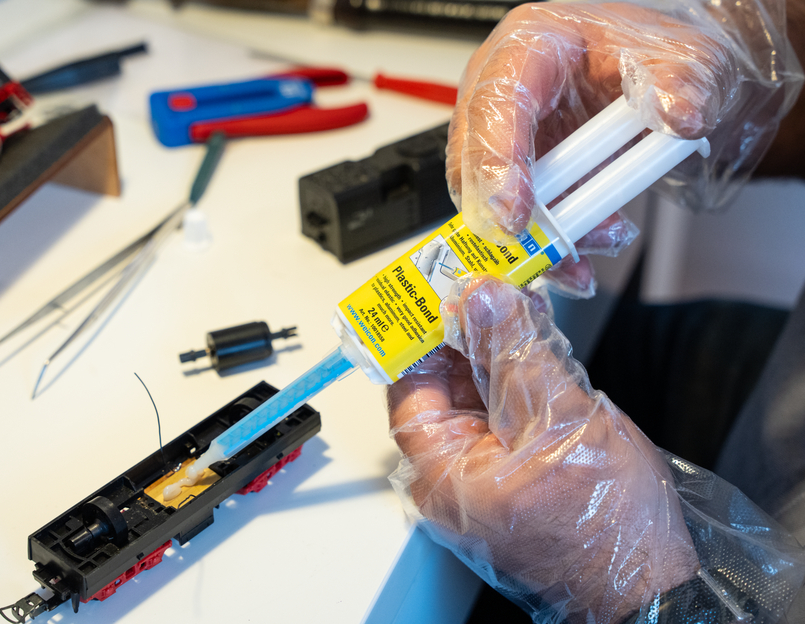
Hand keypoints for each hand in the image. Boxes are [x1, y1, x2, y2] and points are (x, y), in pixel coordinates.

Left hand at [387, 276, 699, 622]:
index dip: (426, 329)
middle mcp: (450, 474)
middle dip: (470, 331)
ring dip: (497, 348)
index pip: (409, 382)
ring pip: (475, 391)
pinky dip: (517, 376)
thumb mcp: (558, 420)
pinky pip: (501, 411)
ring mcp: (480, 474)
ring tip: (522, 307)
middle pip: (443, 382)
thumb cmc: (605, 529)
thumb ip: (514, 352)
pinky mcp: (509, 470)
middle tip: (492, 287)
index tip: (445, 289)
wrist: (651, 582)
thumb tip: (482, 299)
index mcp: (442, 470)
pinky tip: (536, 345)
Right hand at [447, 0, 801, 296]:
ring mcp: (509, 138)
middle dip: (503, 216)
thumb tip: (680, 115)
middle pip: (473, 162)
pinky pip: (521, 218)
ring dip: (536, 237)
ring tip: (592, 248)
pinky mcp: (523, 177)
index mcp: (529, 47)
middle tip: (541, 250)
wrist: (662, 76)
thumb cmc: (649, 54)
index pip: (495, 104)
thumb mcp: (679, 53)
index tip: (515, 214)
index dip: (497, 163)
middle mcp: (506, 94)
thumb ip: (681, 80)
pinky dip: (552, 243)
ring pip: (491, 201)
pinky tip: (587, 251)